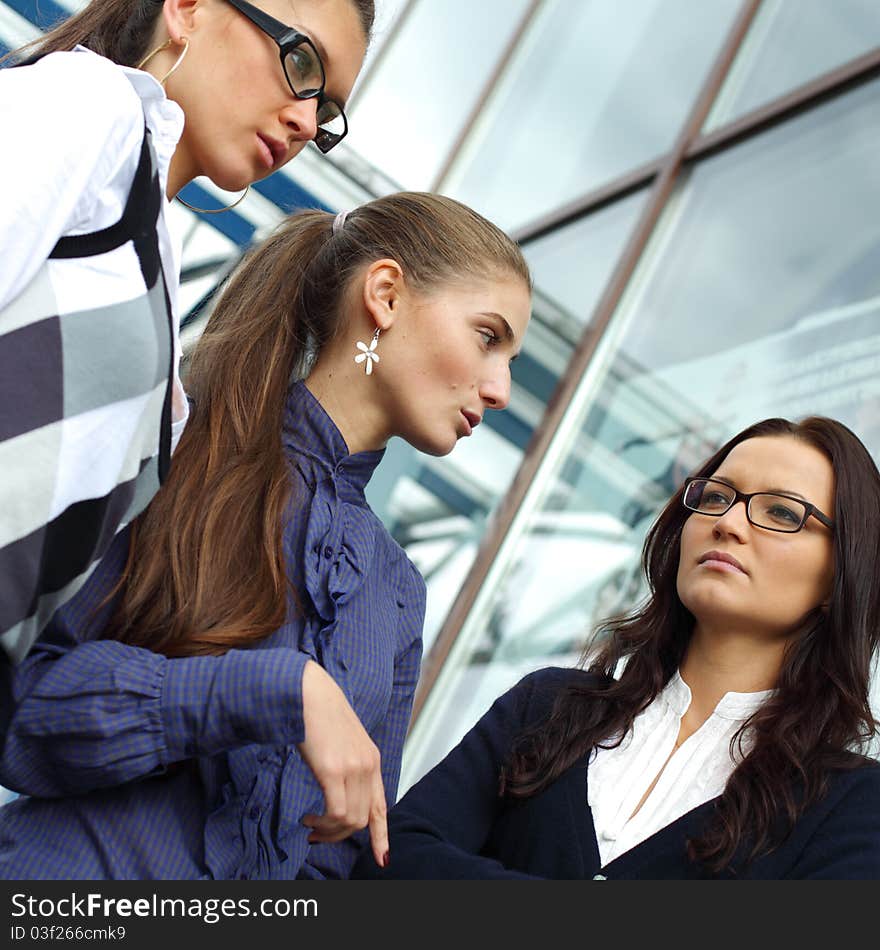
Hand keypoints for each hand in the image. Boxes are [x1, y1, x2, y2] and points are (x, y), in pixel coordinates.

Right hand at [298, 660, 388, 867]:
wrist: (308, 692)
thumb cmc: (319, 714)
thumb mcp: (342, 741)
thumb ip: (347, 763)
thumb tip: (338, 789)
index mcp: (372, 759)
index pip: (381, 805)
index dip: (381, 834)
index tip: (382, 857)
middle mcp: (368, 765)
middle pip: (363, 819)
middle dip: (340, 836)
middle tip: (317, 836)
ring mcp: (353, 768)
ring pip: (350, 820)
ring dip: (328, 832)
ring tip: (310, 826)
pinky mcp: (333, 770)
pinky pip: (336, 813)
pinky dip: (323, 824)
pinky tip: (309, 819)